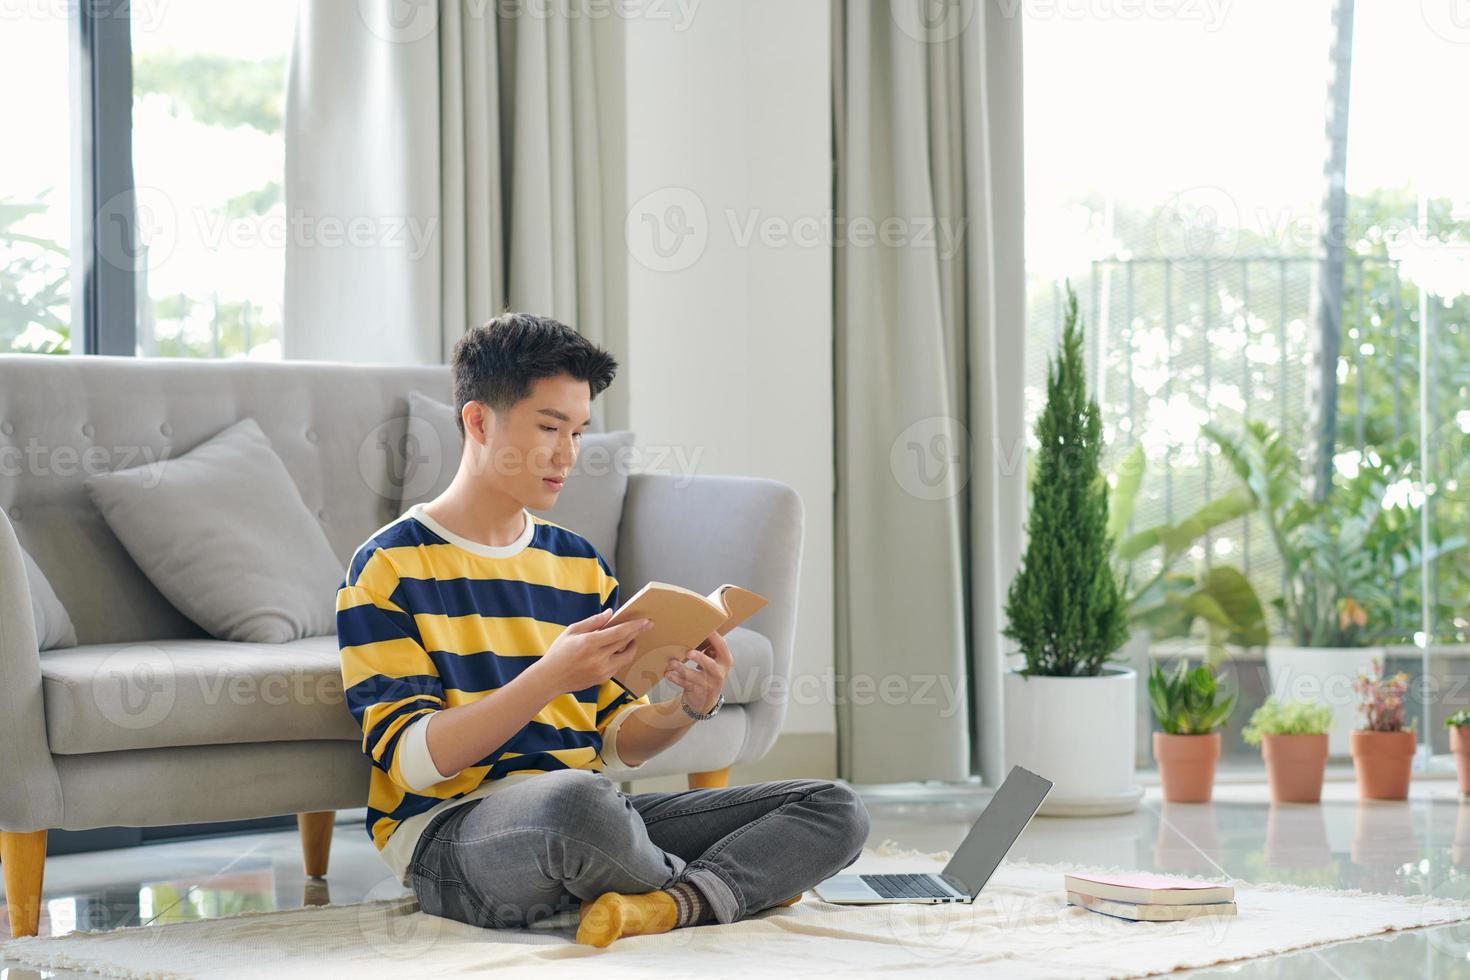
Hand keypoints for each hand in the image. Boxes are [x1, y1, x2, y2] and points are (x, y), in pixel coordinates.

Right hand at [538, 609, 652, 692]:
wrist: (550, 679)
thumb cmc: (559, 652)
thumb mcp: (572, 631)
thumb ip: (593, 622)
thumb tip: (610, 613)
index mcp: (589, 643)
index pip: (618, 633)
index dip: (634, 626)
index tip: (646, 621)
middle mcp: (598, 658)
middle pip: (625, 643)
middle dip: (638, 633)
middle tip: (648, 625)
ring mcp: (601, 671)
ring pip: (625, 657)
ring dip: (631, 646)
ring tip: (632, 638)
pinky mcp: (602, 679)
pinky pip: (617, 666)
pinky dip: (620, 656)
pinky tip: (618, 650)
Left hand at [664, 630, 730, 714]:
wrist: (706, 700)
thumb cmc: (709, 674)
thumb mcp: (714, 661)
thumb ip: (710, 648)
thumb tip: (697, 629)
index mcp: (725, 661)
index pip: (721, 646)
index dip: (713, 637)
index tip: (704, 628)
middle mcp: (719, 673)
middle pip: (710, 665)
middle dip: (700, 658)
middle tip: (689, 652)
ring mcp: (708, 684)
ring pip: (693, 676)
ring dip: (681, 668)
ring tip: (672, 663)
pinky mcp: (697, 691)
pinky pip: (684, 684)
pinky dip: (675, 678)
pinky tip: (667, 673)